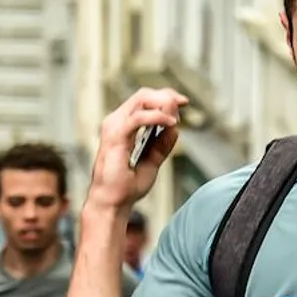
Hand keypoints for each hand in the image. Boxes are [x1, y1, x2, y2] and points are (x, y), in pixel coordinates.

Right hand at [88, 87, 188, 210]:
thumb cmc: (125, 185)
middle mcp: (116, 122)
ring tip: (176, 116)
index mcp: (123, 126)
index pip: (144, 99)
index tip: (183, 103)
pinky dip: (157, 117)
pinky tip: (169, 123)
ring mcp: (114, 128)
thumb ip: (162, 144)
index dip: (165, 97)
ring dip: (163, 104)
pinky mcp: (116, 137)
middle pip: (144, 94)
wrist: (113, 202)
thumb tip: (174, 129)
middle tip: (183, 104)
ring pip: (141, 100)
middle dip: (167, 96)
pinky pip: (138, 118)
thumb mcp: (152, 161)